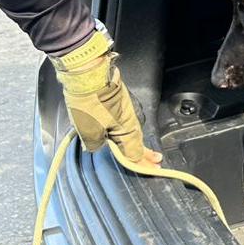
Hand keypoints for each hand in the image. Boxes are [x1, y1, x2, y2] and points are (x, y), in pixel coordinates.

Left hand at [51, 30, 161, 165]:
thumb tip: (95, 146)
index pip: (135, 153)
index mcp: (127, 131)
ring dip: (136, 143)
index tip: (152, 170)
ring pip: (131, 132)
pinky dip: (126, 131)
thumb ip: (94, 144)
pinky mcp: (117, 103)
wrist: (89, 74)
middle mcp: (130, 121)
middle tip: (155, 162)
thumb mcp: (88, 130)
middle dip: (145, 155)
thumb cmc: (90, 102)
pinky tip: (122, 133)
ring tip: (141, 151)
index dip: (142, 165)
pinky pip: (124, 122)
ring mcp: (125, 111)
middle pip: (137, 142)